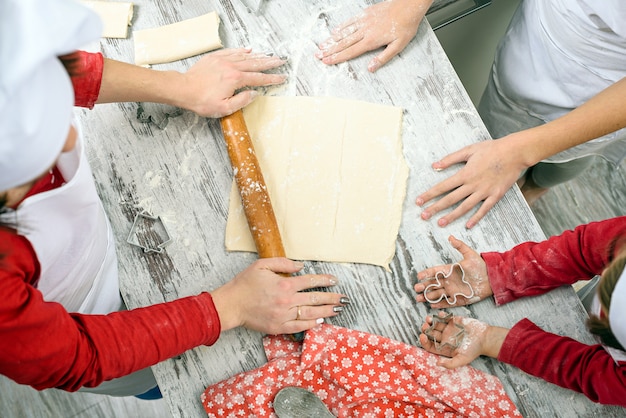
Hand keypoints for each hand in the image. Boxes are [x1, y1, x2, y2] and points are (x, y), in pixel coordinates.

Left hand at [178, 48, 286, 117]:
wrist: (183, 89)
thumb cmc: (201, 101)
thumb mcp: (224, 108)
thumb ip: (242, 101)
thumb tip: (254, 94)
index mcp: (235, 79)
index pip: (258, 79)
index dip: (271, 79)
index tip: (281, 77)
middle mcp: (231, 67)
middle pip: (255, 64)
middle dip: (269, 63)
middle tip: (281, 61)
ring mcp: (222, 61)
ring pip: (245, 56)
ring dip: (258, 56)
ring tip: (269, 56)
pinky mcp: (214, 58)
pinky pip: (231, 52)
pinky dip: (241, 51)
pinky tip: (248, 50)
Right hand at [210, 258, 346, 334]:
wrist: (231, 304)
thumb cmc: (245, 283)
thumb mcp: (262, 265)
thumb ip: (283, 263)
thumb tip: (301, 265)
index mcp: (284, 284)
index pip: (311, 281)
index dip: (325, 280)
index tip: (334, 280)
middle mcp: (287, 301)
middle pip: (315, 299)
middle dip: (332, 298)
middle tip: (345, 298)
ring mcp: (283, 315)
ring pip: (311, 314)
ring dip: (327, 311)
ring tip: (339, 310)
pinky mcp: (278, 327)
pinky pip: (299, 326)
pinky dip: (311, 324)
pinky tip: (320, 321)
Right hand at [315, 0, 431, 71]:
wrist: (408, 6)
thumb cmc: (405, 26)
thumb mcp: (398, 46)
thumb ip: (383, 58)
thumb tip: (370, 68)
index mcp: (372, 41)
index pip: (350, 52)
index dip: (337, 58)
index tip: (327, 62)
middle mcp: (365, 31)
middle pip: (343, 43)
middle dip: (329, 50)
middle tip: (318, 56)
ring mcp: (364, 21)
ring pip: (344, 32)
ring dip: (331, 40)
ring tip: (321, 46)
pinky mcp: (365, 14)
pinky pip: (349, 21)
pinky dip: (340, 27)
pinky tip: (334, 32)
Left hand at [415, 137, 529, 227]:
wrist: (515, 152)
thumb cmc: (492, 149)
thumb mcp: (469, 150)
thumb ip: (451, 159)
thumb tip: (434, 166)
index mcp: (465, 174)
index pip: (442, 187)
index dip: (430, 195)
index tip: (419, 202)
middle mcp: (472, 185)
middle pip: (450, 199)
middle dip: (435, 208)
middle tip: (423, 216)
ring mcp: (484, 192)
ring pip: (465, 207)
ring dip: (452, 216)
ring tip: (440, 223)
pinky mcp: (495, 195)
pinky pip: (484, 209)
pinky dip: (476, 218)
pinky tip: (468, 225)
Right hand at [415, 235, 490, 307]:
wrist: (492, 277)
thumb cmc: (481, 265)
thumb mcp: (470, 254)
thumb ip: (460, 246)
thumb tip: (450, 237)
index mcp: (450, 271)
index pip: (435, 272)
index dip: (427, 273)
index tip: (419, 275)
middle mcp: (449, 281)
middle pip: (433, 284)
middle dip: (424, 287)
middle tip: (416, 288)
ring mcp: (454, 290)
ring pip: (438, 294)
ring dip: (428, 296)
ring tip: (419, 298)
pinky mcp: (460, 299)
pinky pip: (448, 303)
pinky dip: (440, 305)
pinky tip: (432, 306)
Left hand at [419, 313, 507, 367]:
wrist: (485, 338)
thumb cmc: (474, 350)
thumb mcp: (462, 359)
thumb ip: (450, 363)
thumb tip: (437, 364)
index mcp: (444, 348)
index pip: (430, 345)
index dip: (424, 341)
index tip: (422, 336)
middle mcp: (444, 338)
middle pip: (430, 333)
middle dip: (425, 329)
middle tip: (425, 326)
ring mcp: (448, 328)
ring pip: (435, 324)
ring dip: (430, 321)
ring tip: (429, 319)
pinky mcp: (453, 320)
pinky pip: (443, 317)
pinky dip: (440, 315)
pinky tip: (440, 315)